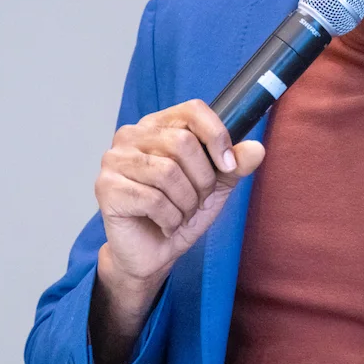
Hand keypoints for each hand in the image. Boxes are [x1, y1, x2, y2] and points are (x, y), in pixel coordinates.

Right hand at [89, 100, 264, 363]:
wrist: (153, 253)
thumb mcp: (215, 186)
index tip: (229, 165)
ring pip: (167, 172)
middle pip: (182, 142)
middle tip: (195, 201)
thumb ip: (235, 165)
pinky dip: (169, 218)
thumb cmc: (179, 213)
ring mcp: (114, 160)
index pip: (193, 110)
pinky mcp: (106, 188)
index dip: (217, 136)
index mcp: (157, 126)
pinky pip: (152, 199)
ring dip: (185, 203)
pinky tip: (165, 225)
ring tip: (179, 215)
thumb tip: (256, 148)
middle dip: (201, 180)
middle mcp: (131, 136)